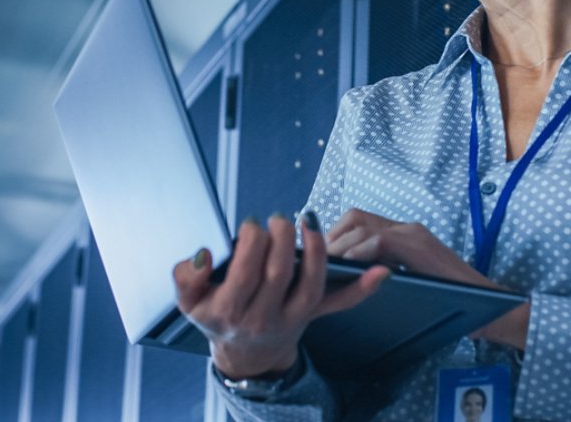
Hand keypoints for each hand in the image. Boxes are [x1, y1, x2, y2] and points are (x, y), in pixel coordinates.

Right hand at [172, 212, 389, 378]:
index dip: (251, 242)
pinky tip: (382, 270)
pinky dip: (363, 288)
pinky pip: (341, 302)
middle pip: (278, 274)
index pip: (245, 272)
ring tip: (307, 220)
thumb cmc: (217, 314)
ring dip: (314, 249)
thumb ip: (187, 276)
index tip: (252, 223)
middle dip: (280, 238)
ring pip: (310, 284)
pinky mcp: (314, 314)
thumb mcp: (189, 301)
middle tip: (278, 218)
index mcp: (230, 310)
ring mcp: (292, 316)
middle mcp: (263, 316)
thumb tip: (205, 253)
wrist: (244, 352)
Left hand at [326, 208, 530, 350]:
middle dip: (331, 236)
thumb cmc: (449, 300)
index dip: (335, 235)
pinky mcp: (419, 246)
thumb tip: (348, 277)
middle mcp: (407, 228)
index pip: (359, 221)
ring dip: (339, 244)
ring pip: (362, 225)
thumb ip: (386, 270)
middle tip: (316, 260)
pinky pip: (379, 240)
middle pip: (355, 217)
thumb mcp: (409, 280)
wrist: (487, 307)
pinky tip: (347, 266)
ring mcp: (414, 234)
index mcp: (403, 235)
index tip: (318, 255)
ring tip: (326, 265)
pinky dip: (358, 251)